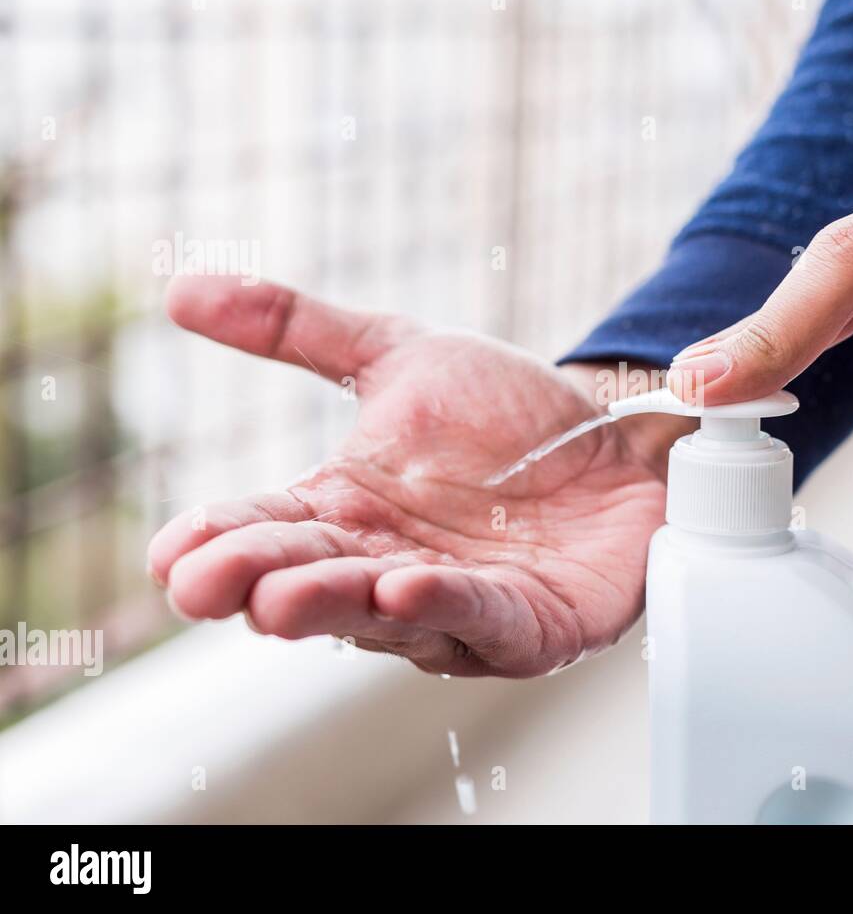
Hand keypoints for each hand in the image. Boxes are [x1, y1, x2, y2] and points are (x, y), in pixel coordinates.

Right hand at [148, 276, 685, 675]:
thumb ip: (299, 328)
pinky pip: (483, 622)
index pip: (267, 531)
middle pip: (311, 584)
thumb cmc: (508, 414)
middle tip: (204, 584)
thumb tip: (180, 291)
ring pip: (383, 618)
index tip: (170, 552)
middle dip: (257, 584)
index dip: (218, 542)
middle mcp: (388, 568)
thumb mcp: (400, 354)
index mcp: (347, 512)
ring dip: (335, 605)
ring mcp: (459, 606)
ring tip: (285, 595)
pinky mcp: (530, 626)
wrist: (617, 435)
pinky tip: (405, 589)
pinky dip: (445, 609)